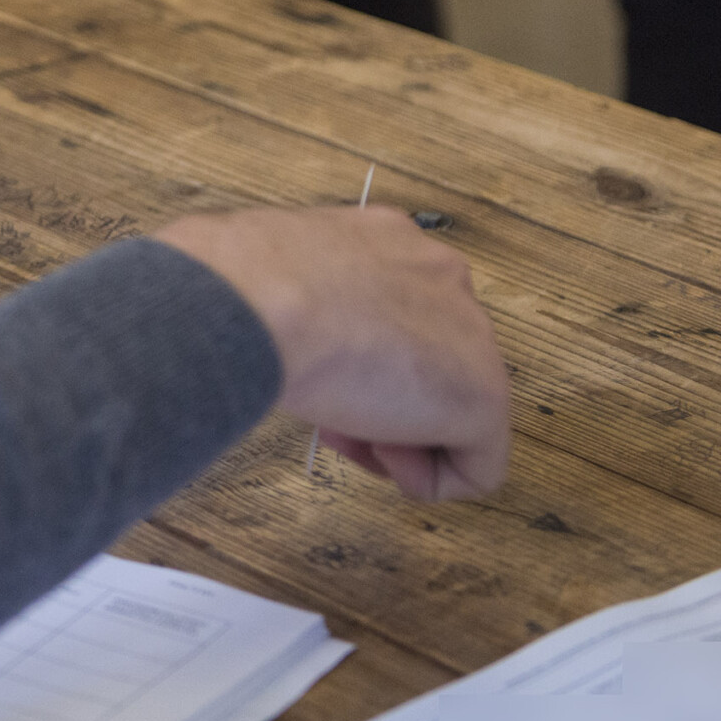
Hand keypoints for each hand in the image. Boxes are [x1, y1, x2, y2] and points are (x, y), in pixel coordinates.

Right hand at [154, 206, 510, 500]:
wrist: (256, 298)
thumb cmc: (236, 283)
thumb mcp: (255, 275)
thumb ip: (284, 298)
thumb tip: (251, 323)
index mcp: (385, 238)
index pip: (393, 309)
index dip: (350, 357)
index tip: (312, 377)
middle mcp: (438, 274)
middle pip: (429, 360)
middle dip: (379, 399)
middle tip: (330, 417)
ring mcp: (471, 334)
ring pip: (455, 410)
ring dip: (399, 437)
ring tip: (347, 440)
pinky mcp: (483, 398)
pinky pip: (478, 466)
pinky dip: (430, 481)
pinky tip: (383, 466)